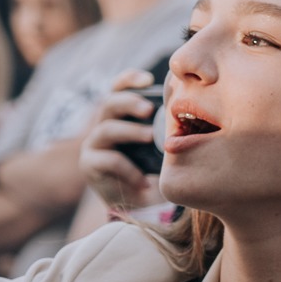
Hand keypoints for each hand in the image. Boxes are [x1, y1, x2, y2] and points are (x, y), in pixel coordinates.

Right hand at [78, 70, 162, 210]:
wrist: (139, 202)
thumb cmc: (153, 167)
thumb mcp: (161, 144)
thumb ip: (166, 127)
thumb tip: (190, 110)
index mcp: (121, 114)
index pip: (119, 87)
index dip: (130, 79)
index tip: (149, 80)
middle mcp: (104, 123)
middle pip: (110, 103)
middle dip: (130, 102)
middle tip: (149, 109)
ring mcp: (94, 143)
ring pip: (106, 129)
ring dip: (130, 132)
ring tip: (150, 137)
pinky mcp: (90, 164)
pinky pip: (109, 160)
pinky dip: (129, 169)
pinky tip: (144, 180)